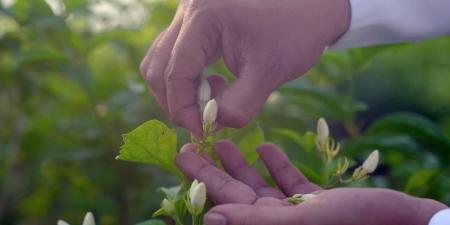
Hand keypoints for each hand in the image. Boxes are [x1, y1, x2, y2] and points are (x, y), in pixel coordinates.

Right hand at [140, 0, 350, 135]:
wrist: (312, 6)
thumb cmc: (296, 34)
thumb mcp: (269, 73)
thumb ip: (237, 106)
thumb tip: (210, 124)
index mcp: (204, 18)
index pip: (174, 73)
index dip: (182, 110)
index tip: (202, 132)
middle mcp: (188, 10)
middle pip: (157, 66)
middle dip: (175, 101)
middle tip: (204, 120)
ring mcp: (189, 12)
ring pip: (160, 60)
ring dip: (179, 89)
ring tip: (213, 98)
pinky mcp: (195, 20)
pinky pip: (174, 53)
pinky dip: (186, 76)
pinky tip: (215, 83)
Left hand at [176, 140, 447, 224]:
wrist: (403, 222)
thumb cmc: (355, 223)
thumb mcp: (302, 219)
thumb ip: (255, 220)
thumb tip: (210, 219)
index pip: (225, 203)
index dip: (203, 179)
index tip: (184, 154)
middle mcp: (278, 221)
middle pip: (236, 192)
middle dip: (215, 168)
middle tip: (194, 143)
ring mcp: (296, 212)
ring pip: (259, 186)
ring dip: (243, 163)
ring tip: (225, 141)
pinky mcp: (315, 202)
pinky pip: (289, 183)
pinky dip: (277, 165)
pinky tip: (266, 147)